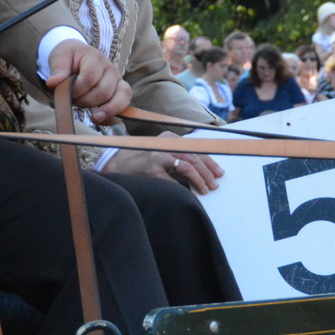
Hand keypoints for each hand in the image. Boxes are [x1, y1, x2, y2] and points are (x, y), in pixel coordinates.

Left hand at [47, 40, 131, 123]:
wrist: (77, 55)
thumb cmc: (69, 57)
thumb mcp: (60, 57)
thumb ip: (58, 70)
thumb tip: (52, 83)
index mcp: (95, 58)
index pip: (90, 78)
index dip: (77, 89)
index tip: (67, 92)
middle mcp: (110, 69)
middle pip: (104, 91)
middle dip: (86, 101)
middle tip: (75, 101)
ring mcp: (118, 81)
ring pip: (120, 99)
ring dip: (104, 111)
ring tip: (92, 116)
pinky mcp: (121, 92)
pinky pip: (124, 106)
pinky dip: (113, 117)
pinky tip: (100, 120)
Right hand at [103, 135, 221, 193]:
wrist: (115, 163)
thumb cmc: (139, 159)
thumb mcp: (158, 149)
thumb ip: (175, 153)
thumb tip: (200, 167)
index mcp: (169, 138)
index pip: (195, 149)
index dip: (210, 161)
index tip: (219, 172)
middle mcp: (165, 145)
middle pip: (194, 157)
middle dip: (208, 172)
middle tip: (215, 184)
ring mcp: (158, 157)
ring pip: (188, 167)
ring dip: (200, 180)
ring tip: (206, 189)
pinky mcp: (152, 171)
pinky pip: (174, 182)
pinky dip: (184, 189)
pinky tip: (190, 195)